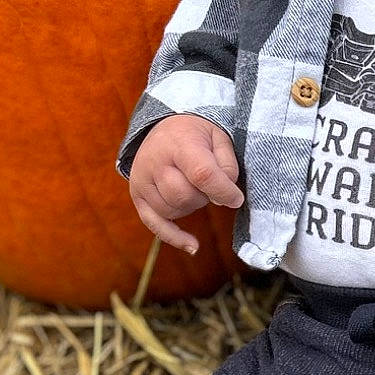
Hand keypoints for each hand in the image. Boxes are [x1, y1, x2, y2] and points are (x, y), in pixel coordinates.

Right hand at [128, 115, 242, 256]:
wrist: (166, 127)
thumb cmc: (198, 135)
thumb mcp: (220, 138)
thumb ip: (227, 165)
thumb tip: (225, 197)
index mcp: (179, 143)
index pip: (201, 174)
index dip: (223, 191)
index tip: (236, 198)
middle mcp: (154, 162)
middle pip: (184, 195)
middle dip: (204, 196)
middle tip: (209, 184)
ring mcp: (142, 180)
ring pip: (173, 210)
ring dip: (191, 206)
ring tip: (194, 186)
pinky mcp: (137, 195)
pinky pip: (154, 224)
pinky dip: (174, 237)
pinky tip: (193, 246)